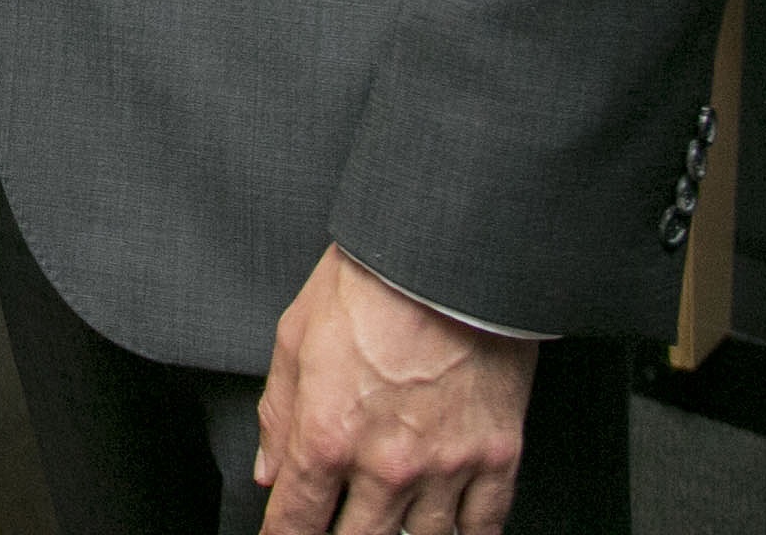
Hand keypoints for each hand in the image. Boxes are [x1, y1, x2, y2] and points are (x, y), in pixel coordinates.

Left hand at [253, 246, 538, 534]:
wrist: (447, 258)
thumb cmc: (371, 285)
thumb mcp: (294, 338)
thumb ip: (278, 414)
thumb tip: (270, 469)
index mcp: (328, 436)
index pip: (296, 522)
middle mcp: (386, 464)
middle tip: (337, 525)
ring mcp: (445, 467)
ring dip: (399, 534)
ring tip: (389, 519)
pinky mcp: (495, 457)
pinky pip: (481, 527)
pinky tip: (448, 529)